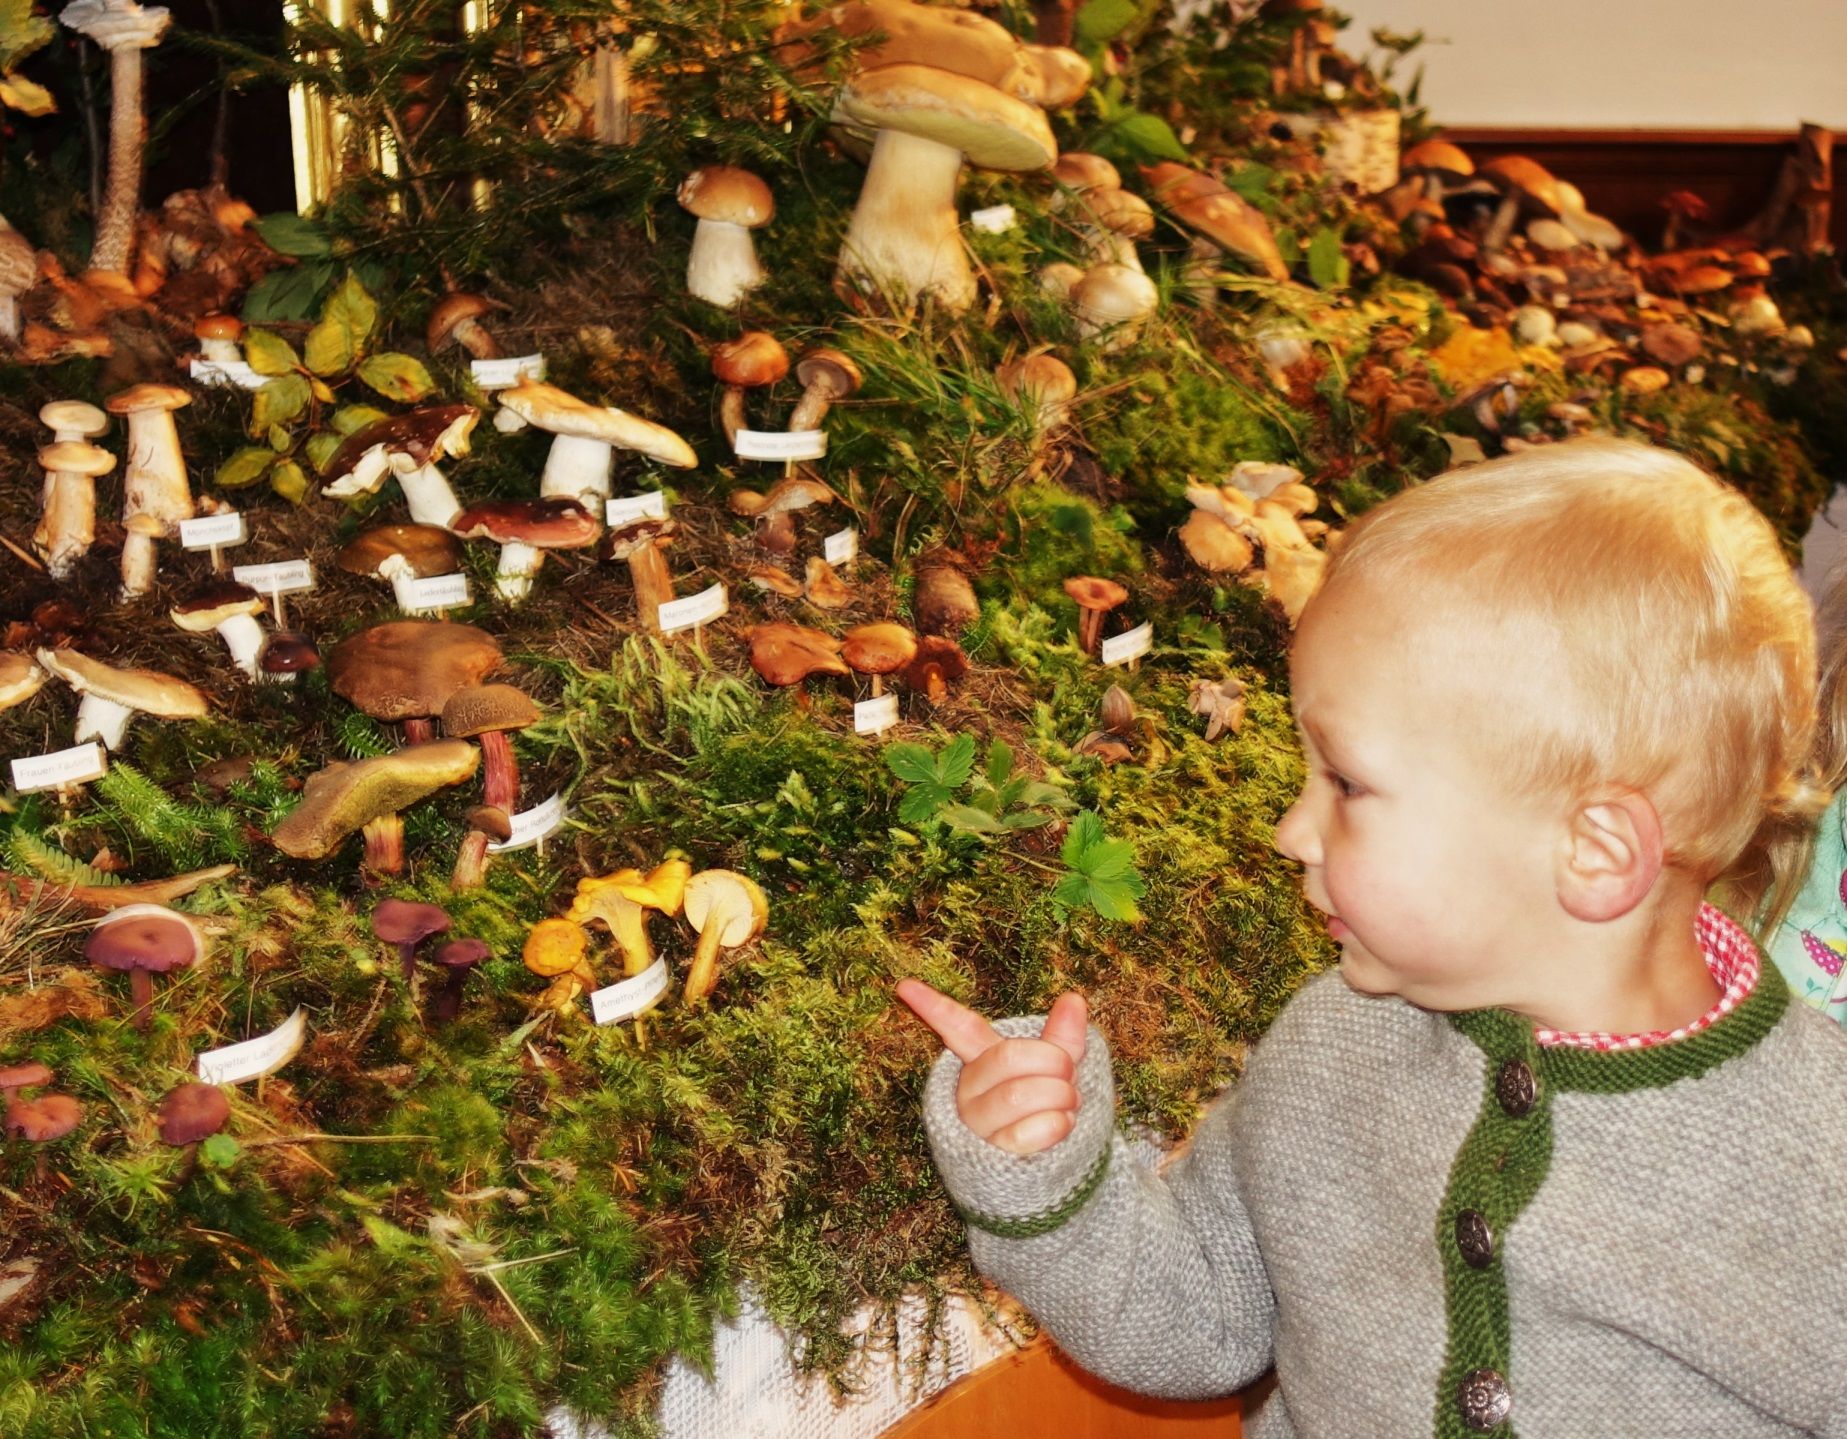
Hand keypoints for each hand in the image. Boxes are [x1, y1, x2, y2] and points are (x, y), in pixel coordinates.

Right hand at [896, 979, 1088, 1155]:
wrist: (1049, 1167)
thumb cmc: (1045, 1106)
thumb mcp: (1055, 1069)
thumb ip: (1063, 1036)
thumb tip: (1073, 999)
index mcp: (983, 1060)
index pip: (959, 1028)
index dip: (933, 1007)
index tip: (904, 986)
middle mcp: (970, 1090)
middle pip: (1008, 1058)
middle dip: (1052, 1061)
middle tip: (1069, 1072)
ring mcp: (978, 1124)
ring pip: (1017, 1096)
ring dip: (1060, 1095)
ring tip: (1070, 1102)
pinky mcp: (992, 1156)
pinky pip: (1027, 1132)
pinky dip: (1057, 1124)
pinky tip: (1062, 1124)